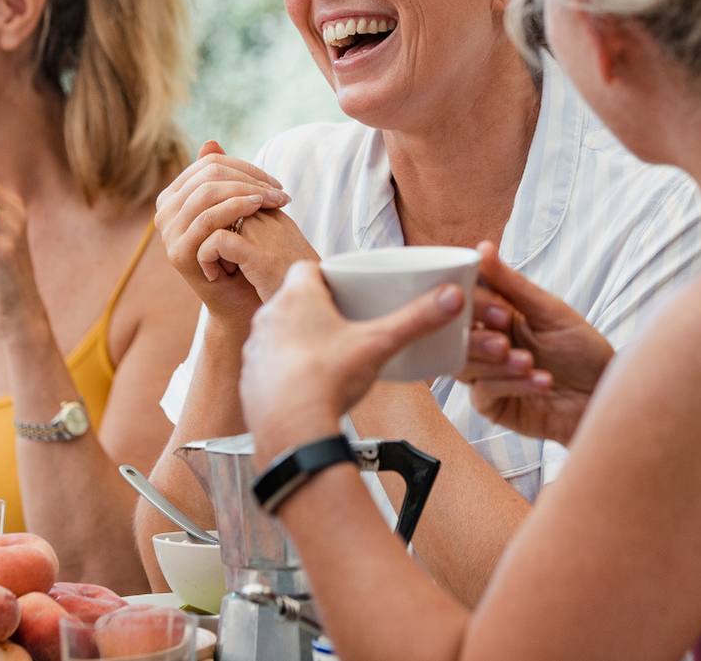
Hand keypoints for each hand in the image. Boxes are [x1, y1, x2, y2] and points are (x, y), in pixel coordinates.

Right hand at [155, 141, 294, 320]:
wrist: (242, 298)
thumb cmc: (241, 250)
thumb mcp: (234, 209)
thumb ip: (221, 177)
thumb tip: (211, 142)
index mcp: (174, 196)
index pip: (209, 163)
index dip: (245, 167)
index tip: (275, 182)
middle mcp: (164, 212)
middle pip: (209, 175)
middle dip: (250, 179)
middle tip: (280, 193)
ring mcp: (168, 232)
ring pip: (209, 193)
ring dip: (248, 192)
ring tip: (275, 201)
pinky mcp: (178, 252)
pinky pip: (208, 219)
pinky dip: (236, 209)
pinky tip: (259, 209)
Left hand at [242, 261, 464, 458]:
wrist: (291, 431)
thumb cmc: (327, 381)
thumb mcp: (380, 344)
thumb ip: (416, 319)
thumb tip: (450, 298)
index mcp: (297, 297)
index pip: (308, 268)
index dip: (328, 275)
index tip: (347, 287)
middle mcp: (270, 317)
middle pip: (296, 300)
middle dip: (319, 309)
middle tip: (346, 323)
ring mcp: (256, 349)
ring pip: (281, 332)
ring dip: (299, 338)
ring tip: (329, 355)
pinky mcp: (250, 379)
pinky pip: (270, 365)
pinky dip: (287, 369)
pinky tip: (308, 383)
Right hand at [458, 241, 612, 444]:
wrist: (604, 394)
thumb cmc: (583, 351)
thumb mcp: (551, 312)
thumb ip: (513, 285)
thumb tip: (482, 249)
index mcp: (495, 315)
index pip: (464, 300)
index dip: (471, 302)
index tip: (497, 308)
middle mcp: (486, 343)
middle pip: (454, 337)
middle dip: (478, 338)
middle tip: (505, 341)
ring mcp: (486, 375)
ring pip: (463, 365)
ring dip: (497, 363)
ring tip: (529, 362)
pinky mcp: (493, 405)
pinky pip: (483, 392)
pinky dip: (512, 384)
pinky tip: (541, 380)